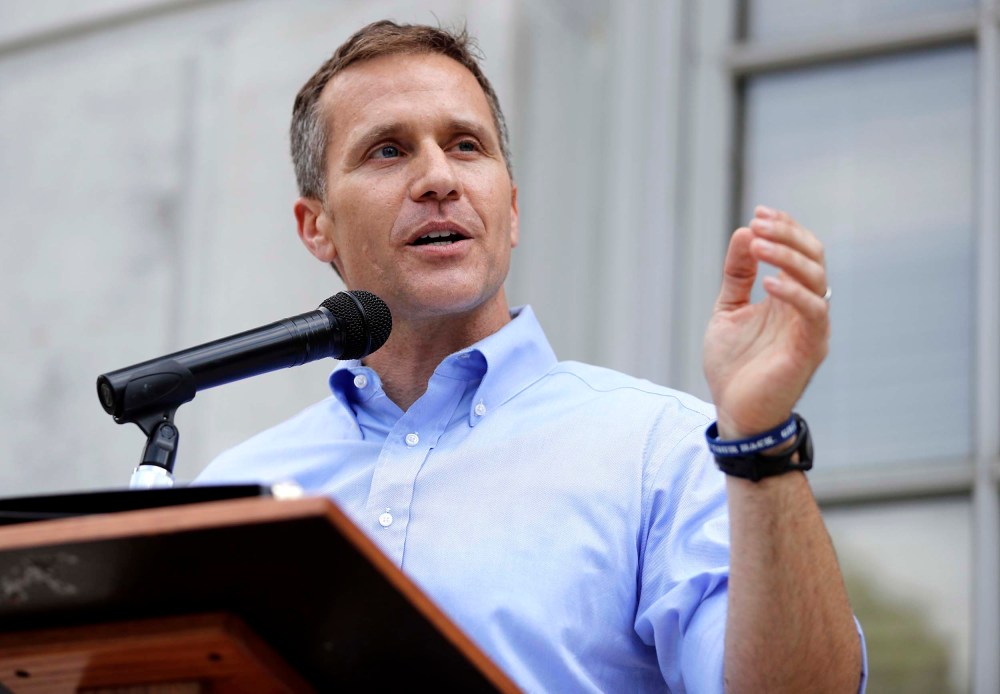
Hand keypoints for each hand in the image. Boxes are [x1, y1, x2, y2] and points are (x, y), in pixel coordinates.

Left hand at [703, 206, 829, 437]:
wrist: (735, 412)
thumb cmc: (734, 366)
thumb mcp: (729, 310)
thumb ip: (737, 275)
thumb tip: (744, 232)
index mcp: (788, 297)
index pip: (800, 252)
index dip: (785, 228)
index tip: (759, 212)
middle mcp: (805, 309)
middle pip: (813, 257)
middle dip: (788, 235)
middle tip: (759, 222)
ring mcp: (810, 328)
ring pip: (817, 279)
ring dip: (788, 257)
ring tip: (759, 244)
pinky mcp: (809, 349)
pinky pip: (813, 313)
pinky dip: (794, 293)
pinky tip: (769, 281)